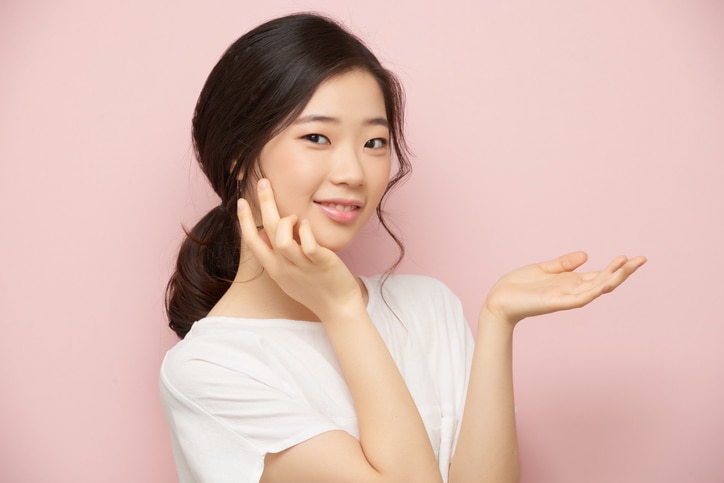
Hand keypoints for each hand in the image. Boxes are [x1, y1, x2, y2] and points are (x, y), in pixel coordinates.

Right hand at [237, 179, 362, 319]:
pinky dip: (306, 232)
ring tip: (296, 216)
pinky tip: (307, 224)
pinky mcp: (321, 264)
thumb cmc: (315, 289)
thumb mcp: (289, 275)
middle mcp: (284, 267)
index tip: (241, 201)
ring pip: (283, 240)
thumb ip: (279, 256)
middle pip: (267, 232)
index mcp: (274, 269)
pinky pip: (308, 246)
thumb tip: (270, 233)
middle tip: (263, 182)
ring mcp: (302, 266)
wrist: (337, 308)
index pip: (252, 242)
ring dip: (286, 222)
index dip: (244, 221)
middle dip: (264, 204)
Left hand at [483, 251, 646, 324]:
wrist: (499, 300)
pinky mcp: (557, 303)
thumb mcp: (544, 269)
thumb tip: (586, 254)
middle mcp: (572, 291)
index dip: (616, 267)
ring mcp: (566, 298)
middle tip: (642, 259)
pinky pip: (580, 298)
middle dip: (623, 271)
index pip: (600, 275)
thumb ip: (564, 263)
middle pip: (604, 281)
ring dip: (613, 277)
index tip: (633, 257)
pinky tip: (606, 282)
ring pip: (597, 289)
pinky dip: (594, 291)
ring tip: (628, 264)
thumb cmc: (518, 286)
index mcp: (570, 283)